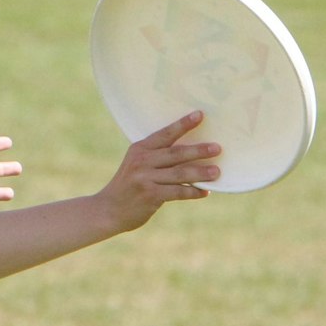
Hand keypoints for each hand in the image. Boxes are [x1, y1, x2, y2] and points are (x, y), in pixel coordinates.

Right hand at [96, 111, 220, 230]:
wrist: (108, 210)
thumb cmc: (128, 185)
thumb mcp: (136, 165)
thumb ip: (157, 157)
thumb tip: (192, 153)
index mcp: (140, 149)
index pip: (165, 134)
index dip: (183, 124)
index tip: (200, 115)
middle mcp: (142, 161)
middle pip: (176, 153)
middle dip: (198, 150)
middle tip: (217, 148)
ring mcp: (145, 178)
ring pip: (179, 174)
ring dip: (200, 173)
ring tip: (217, 172)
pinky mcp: (150, 195)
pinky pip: (177, 193)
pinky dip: (192, 192)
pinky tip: (205, 192)